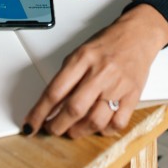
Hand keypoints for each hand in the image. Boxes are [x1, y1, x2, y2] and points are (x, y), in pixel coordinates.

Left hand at [22, 4, 167, 138]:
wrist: (136, 36)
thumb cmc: (106, 43)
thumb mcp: (79, 52)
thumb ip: (67, 75)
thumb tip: (51, 100)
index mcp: (81, 59)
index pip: (55, 90)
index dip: (40, 111)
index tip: (31, 123)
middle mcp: (99, 73)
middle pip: (74, 108)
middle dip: (58, 125)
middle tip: (52, 129)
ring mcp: (117, 86)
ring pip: (95, 120)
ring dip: (79, 131)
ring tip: (72, 130)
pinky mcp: (133, 96)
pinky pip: (118, 122)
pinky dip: (105, 130)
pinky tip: (97, 127)